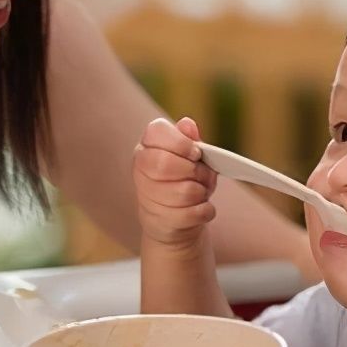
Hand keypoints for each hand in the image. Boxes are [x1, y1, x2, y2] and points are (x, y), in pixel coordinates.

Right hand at [133, 117, 217, 248]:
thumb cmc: (184, 181)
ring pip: (185, 191)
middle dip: (193, 169)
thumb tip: (187, 124)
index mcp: (146, 148)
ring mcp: (148, 198)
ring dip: (202, 191)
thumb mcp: (191, 157)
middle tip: (201, 173)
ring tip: (201, 191)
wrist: (172, 221)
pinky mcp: (161, 222)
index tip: (196, 152)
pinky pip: (193, 213)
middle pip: (164, 163)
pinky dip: (206, 211)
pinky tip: (201, 208)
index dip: (180, 142)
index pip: (155, 132)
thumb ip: (189, 140)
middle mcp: (140, 170)